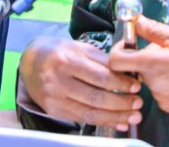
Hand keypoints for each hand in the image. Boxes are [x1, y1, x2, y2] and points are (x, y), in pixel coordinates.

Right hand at [19, 36, 141, 130]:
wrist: (30, 62)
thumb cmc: (58, 52)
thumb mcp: (77, 47)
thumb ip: (101, 59)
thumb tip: (127, 70)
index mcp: (66, 60)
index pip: (99, 76)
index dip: (120, 83)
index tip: (136, 86)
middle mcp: (58, 81)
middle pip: (95, 97)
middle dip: (121, 103)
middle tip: (138, 103)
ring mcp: (55, 98)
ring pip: (90, 112)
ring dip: (115, 116)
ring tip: (133, 116)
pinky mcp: (54, 110)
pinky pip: (82, 119)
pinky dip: (103, 122)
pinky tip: (117, 122)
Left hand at [108, 15, 168, 119]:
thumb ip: (156, 31)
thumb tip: (136, 21)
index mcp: (154, 63)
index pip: (117, 60)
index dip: (119, 50)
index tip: (129, 45)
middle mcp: (154, 84)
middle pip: (138, 68)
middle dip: (149, 58)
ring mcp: (162, 99)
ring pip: (152, 80)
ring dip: (161, 72)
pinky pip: (162, 92)